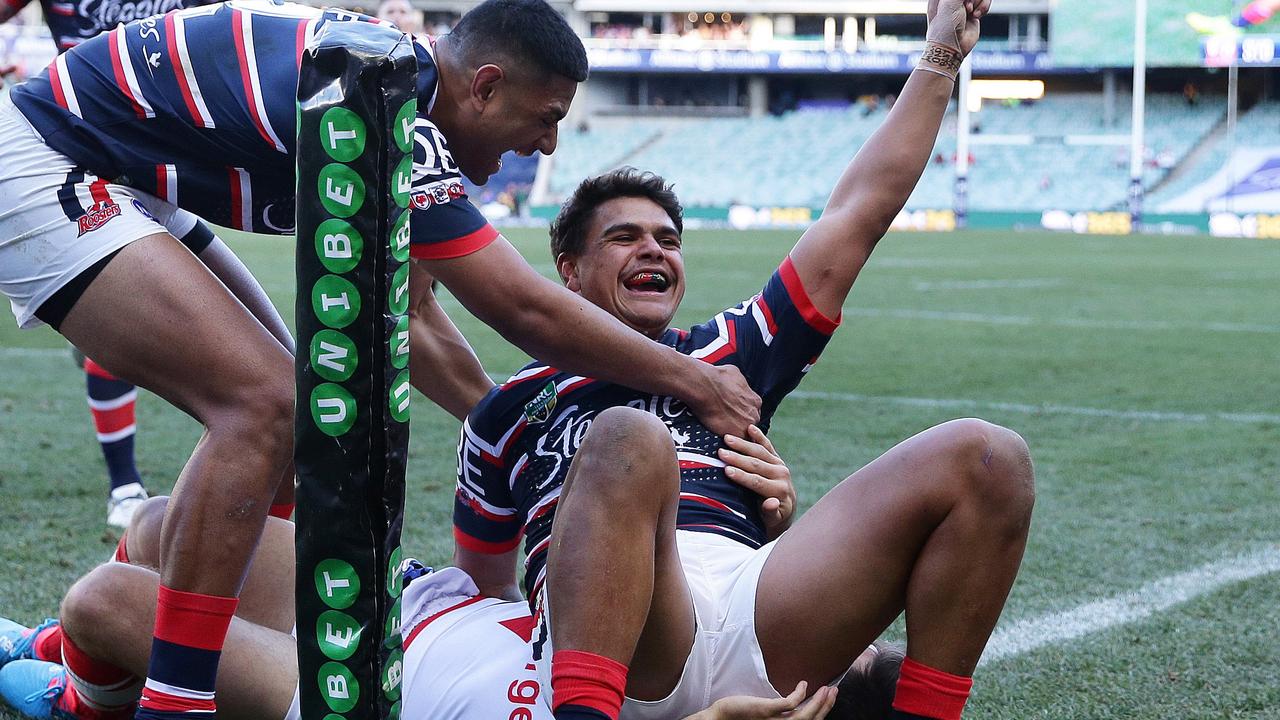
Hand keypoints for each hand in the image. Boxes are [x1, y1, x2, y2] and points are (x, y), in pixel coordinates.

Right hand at [688, 363, 759, 437]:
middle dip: (739, 425)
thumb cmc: (717, 377)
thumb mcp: (735, 373)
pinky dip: (727, 441)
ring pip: (742, 435)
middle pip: (749, 425)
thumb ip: (740, 383)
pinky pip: (733, 442)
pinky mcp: (735, 434)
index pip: (752, 413)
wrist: (705, 387)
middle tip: (726, 426)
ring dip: (733, 434)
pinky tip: (719, 438)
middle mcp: (754, 414)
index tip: (733, 416)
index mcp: (755, 401)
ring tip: (722, 435)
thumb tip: (735, 383)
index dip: (741, 415)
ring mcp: (746, 426)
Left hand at [694, 682, 837, 719]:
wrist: (718, 719)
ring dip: (817, 702)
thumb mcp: (765, 716)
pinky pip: (788, 704)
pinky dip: (799, 694)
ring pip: (803, 716)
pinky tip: (803, 684)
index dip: (822, 712)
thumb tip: (792, 703)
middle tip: (834, 691)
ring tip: (826, 688)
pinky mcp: (765, 711)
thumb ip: (778, 713)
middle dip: (825, 706)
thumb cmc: (740, 717)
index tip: (830, 698)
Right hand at [718, 426, 795, 538]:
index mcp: (779, 491)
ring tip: (726, 438)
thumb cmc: (772, 518)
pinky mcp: (777, 459)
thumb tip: (772, 502)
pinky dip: (759, 436)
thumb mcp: (771, 520)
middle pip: (757, 464)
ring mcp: (780, 465)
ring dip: (742, 444)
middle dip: (737, 458)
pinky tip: (749, 427)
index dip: (741, 476)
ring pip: (760, 452)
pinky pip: (768, 446)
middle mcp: (782, 476)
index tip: (726, 470)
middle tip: (720, 452)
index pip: (757, 481)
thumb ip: (771, 512)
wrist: (785, 509)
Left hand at [926, 0, 987, 55]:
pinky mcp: (974, 12)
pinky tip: (976, 16)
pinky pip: (985, 2)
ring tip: (971, 12)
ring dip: (979, 1)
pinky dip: (984, 8)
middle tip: (967, 6)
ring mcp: (964, 5)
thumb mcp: (951, 2)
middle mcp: (953, 0)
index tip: (965, 3)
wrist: (952, 48)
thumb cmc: (946, 27)